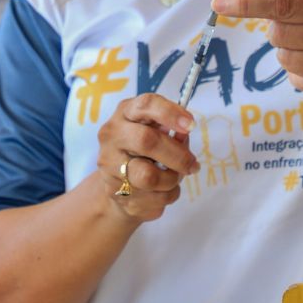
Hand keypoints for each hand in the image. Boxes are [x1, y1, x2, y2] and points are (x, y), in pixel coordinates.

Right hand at [96, 94, 197, 222]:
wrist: (119, 184)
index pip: (146, 105)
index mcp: (125, 113)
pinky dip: (167, 195)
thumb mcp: (157, 132)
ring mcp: (110, 166)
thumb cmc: (144, 151)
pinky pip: (153, 198)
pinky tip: (163, 190)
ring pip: (149, 177)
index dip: (170, 113)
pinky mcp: (115, 192)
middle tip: (193, 165)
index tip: (191, 125)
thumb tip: (185, 135)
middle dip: (177, 155)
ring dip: (172, 179)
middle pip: (146, 141)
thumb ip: (173, 131)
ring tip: (175, 177)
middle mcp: (112, 136)